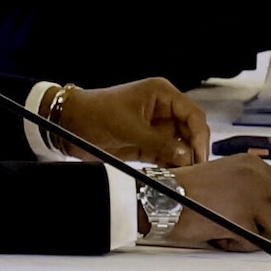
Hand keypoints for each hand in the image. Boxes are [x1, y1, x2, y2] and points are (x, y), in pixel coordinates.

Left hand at [49, 77, 208, 168]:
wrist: (70, 124)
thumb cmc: (96, 113)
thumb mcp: (129, 127)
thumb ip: (159, 142)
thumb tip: (185, 155)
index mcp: (162, 94)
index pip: (193, 114)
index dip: (200, 135)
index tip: (200, 155)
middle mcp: (163, 109)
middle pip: (191, 131)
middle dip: (193, 150)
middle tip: (195, 170)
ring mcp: (156, 128)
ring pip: (181, 146)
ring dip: (183, 160)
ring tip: (185, 176)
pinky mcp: (148, 144)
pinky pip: (167, 156)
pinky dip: (171, 166)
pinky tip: (173, 176)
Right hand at [163, 151, 270, 252]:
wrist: (161, 198)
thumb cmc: (185, 191)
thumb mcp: (225, 176)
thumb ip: (251, 187)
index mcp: (253, 164)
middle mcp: (257, 177)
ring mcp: (251, 197)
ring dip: (267, 239)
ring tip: (242, 236)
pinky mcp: (242, 219)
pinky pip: (259, 242)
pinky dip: (244, 246)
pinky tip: (225, 238)